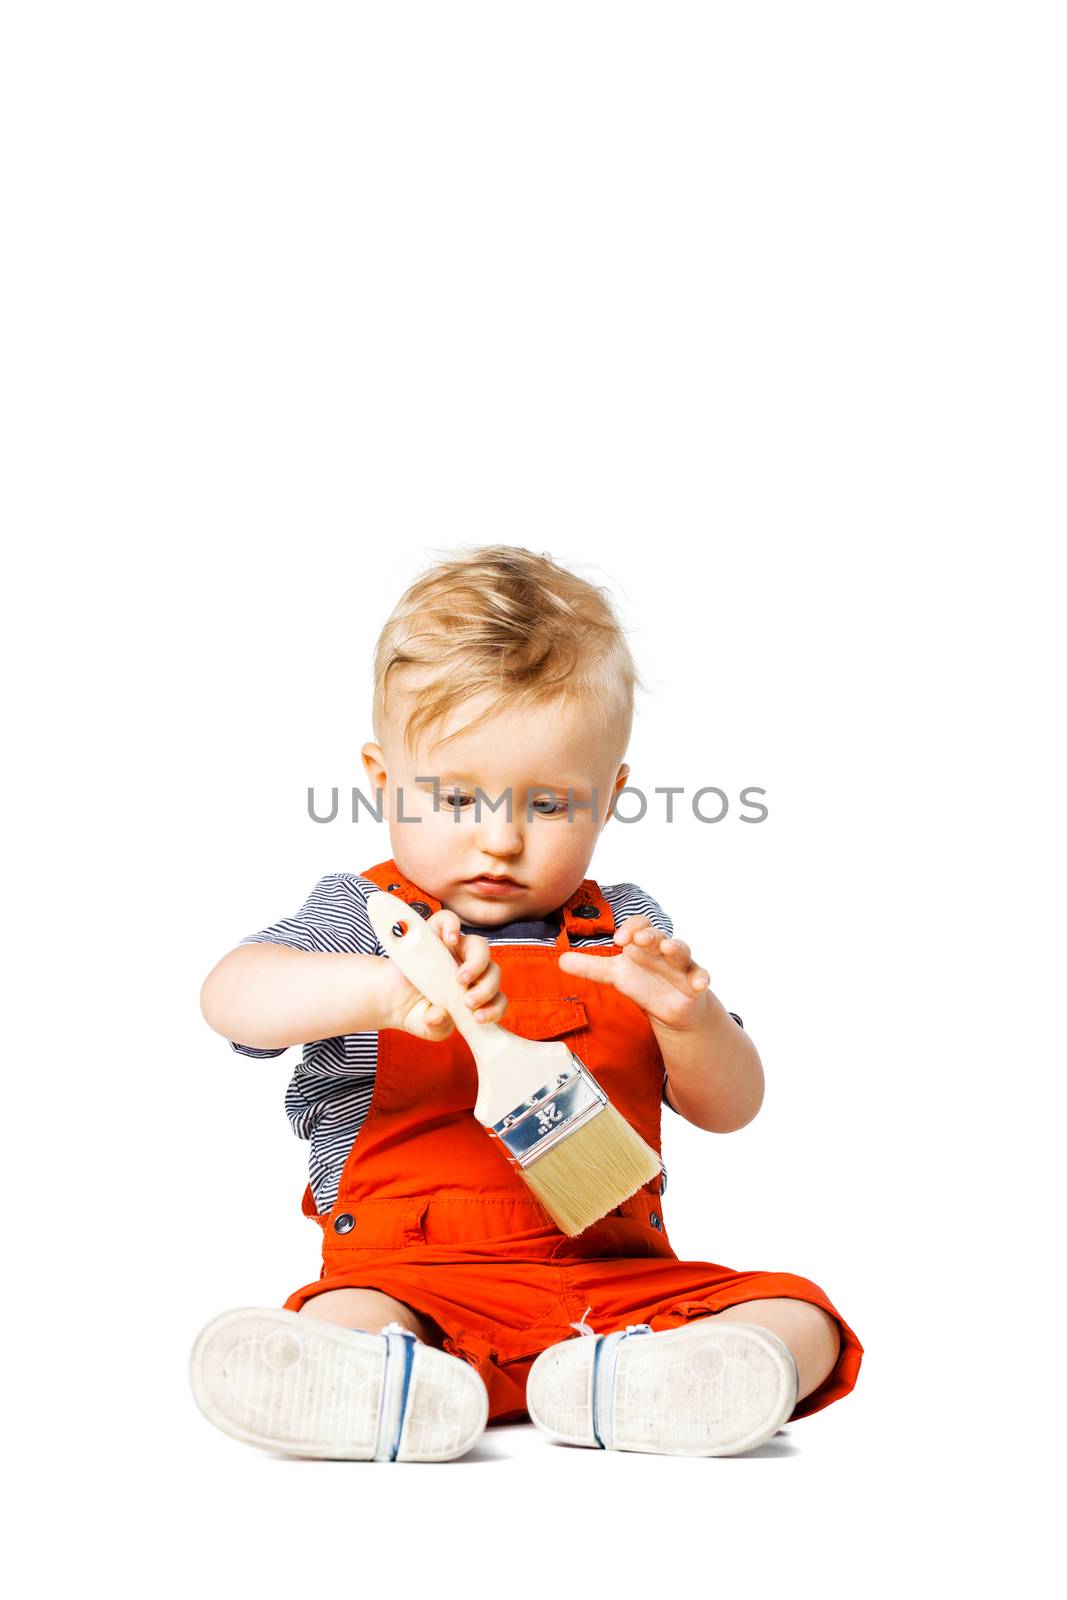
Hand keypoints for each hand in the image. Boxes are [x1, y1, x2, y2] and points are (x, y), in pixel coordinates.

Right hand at [376, 908, 508, 1039]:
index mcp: (475, 992)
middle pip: (493, 971)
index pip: (497, 997)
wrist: (389, 1000)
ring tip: (460, 979)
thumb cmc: (417, 1012)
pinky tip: (450, 940)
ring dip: (476, 963)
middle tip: (469, 1002)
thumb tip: (440, 1015)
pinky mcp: (433, 935)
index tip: (480, 1018)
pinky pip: (448, 920)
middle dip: (487, 989)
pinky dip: (452, 926)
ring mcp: (453, 950)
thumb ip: (438, 1027)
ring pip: (479, 947)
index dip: (496, 1007)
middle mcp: (468, 969)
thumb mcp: (429, 1027)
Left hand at [557, 913, 712, 1030]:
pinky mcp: (695, 982)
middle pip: (658, 935)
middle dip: (650, 935)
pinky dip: (702, 978)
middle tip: (640, 939)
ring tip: (668, 948)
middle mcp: (663, 949)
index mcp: (643, 944)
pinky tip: (701, 983)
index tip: (618, 940)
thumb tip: (560, 960)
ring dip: (676, 948)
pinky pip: (701, 976)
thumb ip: (590, 967)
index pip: (639, 925)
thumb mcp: (615, 976)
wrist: (669, 1007)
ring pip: (681, 950)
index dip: (630, 928)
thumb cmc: (643, 983)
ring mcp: (681, 964)